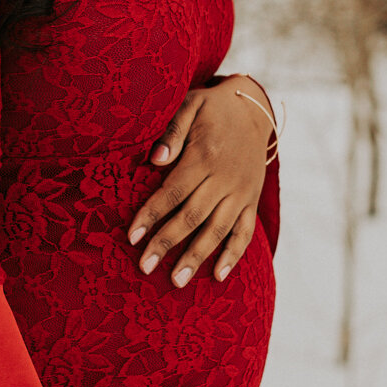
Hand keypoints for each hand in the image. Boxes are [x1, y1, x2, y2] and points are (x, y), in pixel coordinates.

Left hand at [127, 74, 273, 287]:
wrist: (254, 109)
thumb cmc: (212, 108)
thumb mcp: (191, 105)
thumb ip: (172, 131)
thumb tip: (155, 160)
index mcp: (204, 156)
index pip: (173, 192)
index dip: (151, 215)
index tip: (131, 237)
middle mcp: (224, 178)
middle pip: (192, 216)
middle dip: (167, 243)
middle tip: (144, 267)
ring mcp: (241, 192)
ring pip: (217, 230)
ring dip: (196, 257)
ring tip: (176, 281)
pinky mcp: (252, 200)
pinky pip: (244, 232)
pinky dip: (233, 254)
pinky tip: (217, 276)